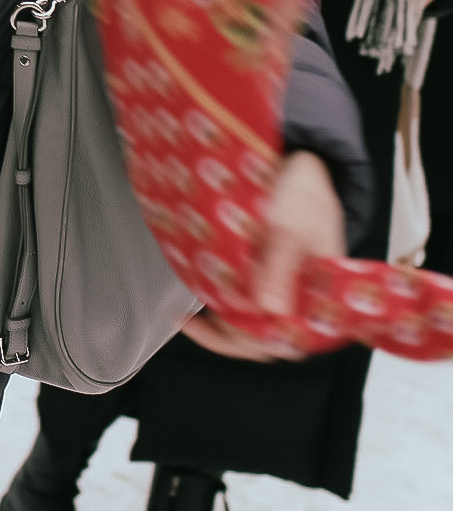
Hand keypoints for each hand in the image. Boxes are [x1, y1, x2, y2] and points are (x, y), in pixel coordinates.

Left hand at [184, 150, 345, 363]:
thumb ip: (279, 267)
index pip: (287, 340)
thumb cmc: (304, 195)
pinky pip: (245, 308)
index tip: (214, 326)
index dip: (250, 341)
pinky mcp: (269, 284)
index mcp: (321, 298)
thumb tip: (267, 308)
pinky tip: (198, 304)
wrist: (303, 169)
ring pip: (252, 328)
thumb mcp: (290, 227)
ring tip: (187, 316)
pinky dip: (223, 307)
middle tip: (190, 321)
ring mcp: (286, 295)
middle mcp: (304, 304)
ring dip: (221, 326)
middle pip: (265, 341)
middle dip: (227, 335)